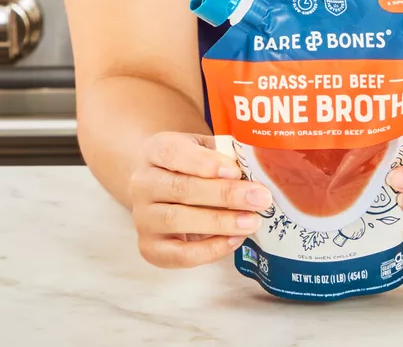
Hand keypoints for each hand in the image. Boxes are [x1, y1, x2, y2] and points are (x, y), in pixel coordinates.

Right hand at [128, 132, 273, 267]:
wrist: (164, 190)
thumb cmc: (193, 166)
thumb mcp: (206, 149)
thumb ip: (225, 154)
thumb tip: (255, 170)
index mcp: (156, 150)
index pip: (173, 152)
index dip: (204, 162)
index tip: (235, 170)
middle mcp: (143, 183)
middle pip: (180, 188)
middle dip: (225, 194)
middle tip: (259, 198)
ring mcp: (143, 217)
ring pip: (177, 220)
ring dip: (219, 222)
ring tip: (252, 221)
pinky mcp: (150, 247)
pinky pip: (179, 254)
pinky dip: (210, 249)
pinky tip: (235, 239)